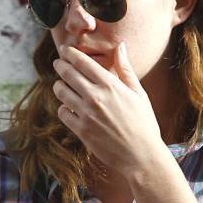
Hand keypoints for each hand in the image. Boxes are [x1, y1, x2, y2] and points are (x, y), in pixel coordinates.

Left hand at [52, 44, 171, 184]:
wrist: (141, 156)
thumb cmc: (144, 124)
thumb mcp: (139, 93)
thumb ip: (126, 69)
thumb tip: (121, 46)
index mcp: (110, 85)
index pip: (83, 62)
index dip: (70, 53)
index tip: (65, 50)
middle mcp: (96, 97)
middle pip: (68, 74)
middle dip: (60, 65)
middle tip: (58, 63)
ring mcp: (86, 114)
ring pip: (61, 92)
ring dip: (59, 86)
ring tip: (62, 85)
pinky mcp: (81, 130)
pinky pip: (63, 113)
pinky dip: (64, 108)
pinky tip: (69, 107)